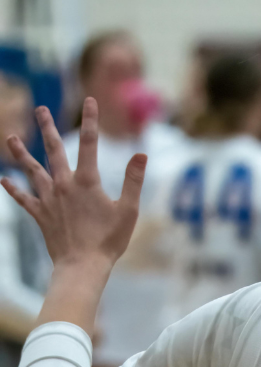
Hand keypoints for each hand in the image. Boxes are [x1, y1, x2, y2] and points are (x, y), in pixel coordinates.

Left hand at [1, 98, 145, 269]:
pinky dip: (13, 188)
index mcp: (87, 181)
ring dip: (21, 153)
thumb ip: (133, 180)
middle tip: (40, 109)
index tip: (90, 101)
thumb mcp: (129, 209)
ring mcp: (48, 199)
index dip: (91, 120)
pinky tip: (4, 179)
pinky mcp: (40, 214)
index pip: (89, 143)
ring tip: (11, 138)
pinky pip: (23, 198)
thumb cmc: (109, 239)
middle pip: (54, 150)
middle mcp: (63, 185)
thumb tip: (141, 154)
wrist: (82, 265)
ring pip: (32, 170)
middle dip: (47, 128)